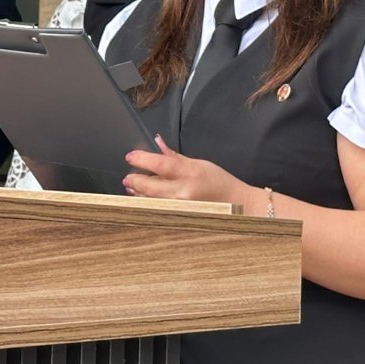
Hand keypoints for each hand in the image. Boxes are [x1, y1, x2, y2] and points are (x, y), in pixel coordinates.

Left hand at [124, 135, 243, 203]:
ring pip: (150, 201)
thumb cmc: (220, 183)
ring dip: (138, 193)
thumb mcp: (200, 164)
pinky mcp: (178, 219)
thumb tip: (158, 144)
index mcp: (191, 173)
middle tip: (128, 177)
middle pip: (150, 186)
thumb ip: (176, 157)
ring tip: (133, 187)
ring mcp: (180, 209)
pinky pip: (157, 210)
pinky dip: (149, 203)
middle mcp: (184, 193)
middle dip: (135, 180)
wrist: (237, 206)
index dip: (142, 160)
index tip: (130, 156)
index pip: (160, 164)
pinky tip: (144, 199)